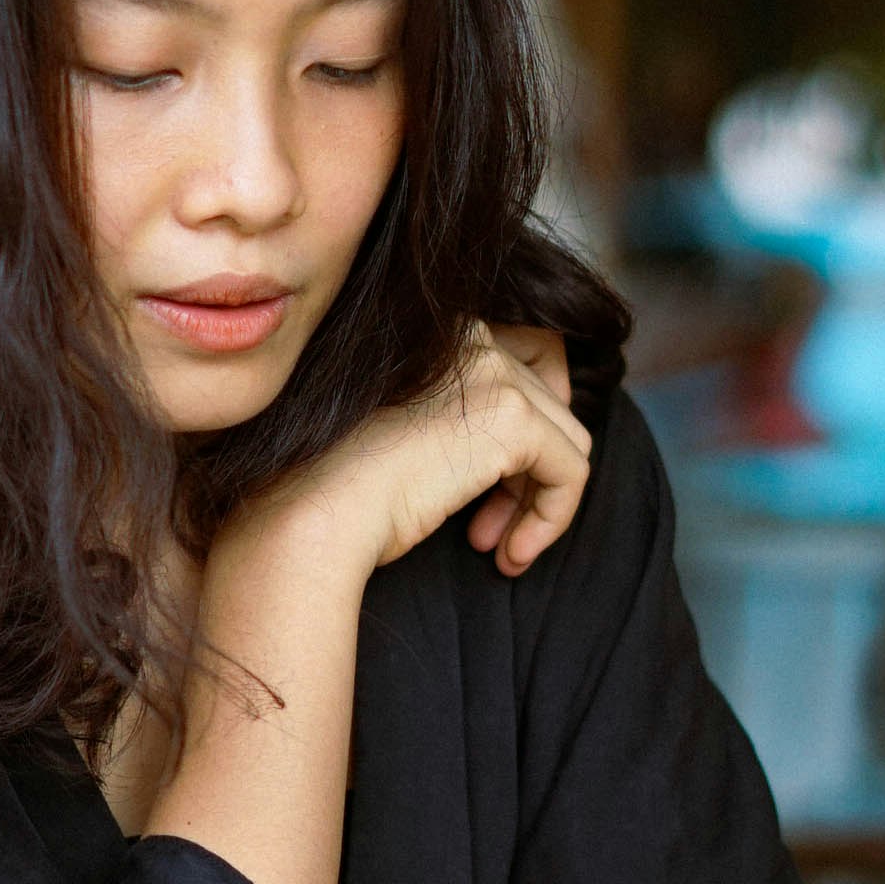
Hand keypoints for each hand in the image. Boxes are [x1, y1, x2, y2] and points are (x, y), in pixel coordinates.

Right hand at [272, 322, 590, 581]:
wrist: (313, 509)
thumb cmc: (341, 488)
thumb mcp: (410, 433)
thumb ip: (463, 417)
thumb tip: (531, 449)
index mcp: (438, 329)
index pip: (524, 360)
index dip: (528, 428)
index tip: (502, 484)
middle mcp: (468, 333)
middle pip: (549, 403)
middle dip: (527, 474)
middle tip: (490, 526)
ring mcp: (491, 370)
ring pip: (567, 440)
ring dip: (539, 501)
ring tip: (500, 544)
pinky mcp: (512, 416)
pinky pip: (572, 472)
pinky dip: (552, 518)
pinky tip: (510, 554)